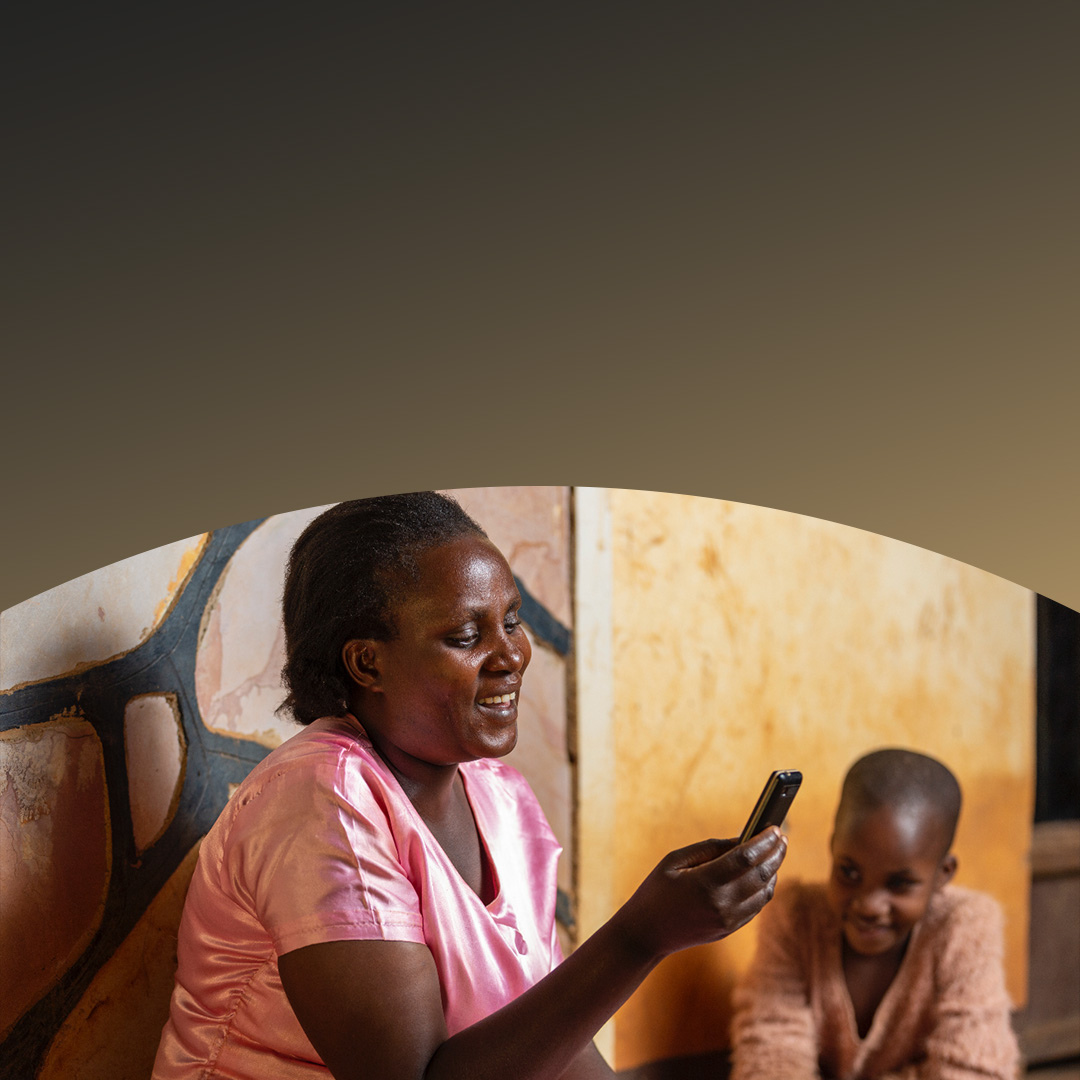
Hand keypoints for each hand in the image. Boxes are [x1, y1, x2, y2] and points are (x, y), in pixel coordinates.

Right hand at [612, 828, 787, 959]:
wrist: (646, 933)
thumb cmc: (656, 890)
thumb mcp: (675, 860)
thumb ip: (709, 848)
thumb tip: (740, 840)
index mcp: (705, 882)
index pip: (746, 857)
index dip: (763, 841)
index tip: (774, 828)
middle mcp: (722, 903)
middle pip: (761, 874)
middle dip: (775, 853)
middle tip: (781, 836)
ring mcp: (728, 920)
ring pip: (764, 892)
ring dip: (774, 870)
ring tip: (775, 852)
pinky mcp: (730, 929)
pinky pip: (757, 906)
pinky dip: (765, 887)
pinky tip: (764, 873)